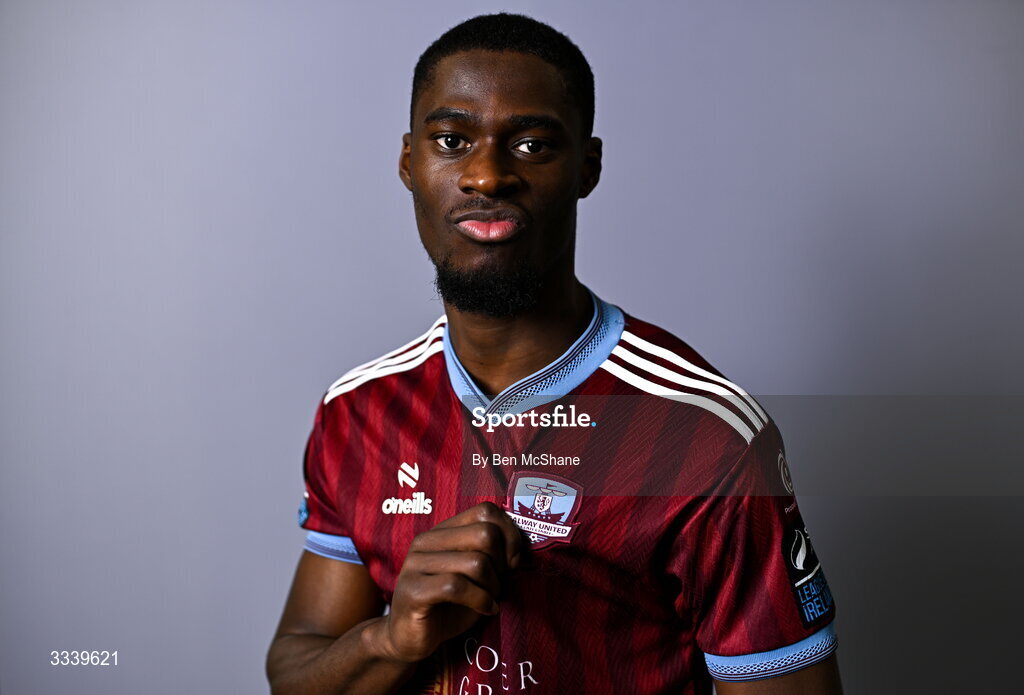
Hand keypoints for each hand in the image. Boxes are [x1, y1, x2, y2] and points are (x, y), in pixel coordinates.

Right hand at [374, 502, 523, 663]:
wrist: (410, 639)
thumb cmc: (448, 606)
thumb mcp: (474, 575)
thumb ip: (491, 555)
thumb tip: (519, 547)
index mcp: (442, 531)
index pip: (485, 511)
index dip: (509, 534)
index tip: (513, 562)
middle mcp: (426, 541)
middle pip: (485, 534)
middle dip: (501, 564)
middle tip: (497, 585)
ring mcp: (416, 564)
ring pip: (476, 562)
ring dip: (492, 586)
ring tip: (489, 599)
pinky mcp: (413, 590)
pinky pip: (458, 586)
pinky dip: (481, 600)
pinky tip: (486, 610)